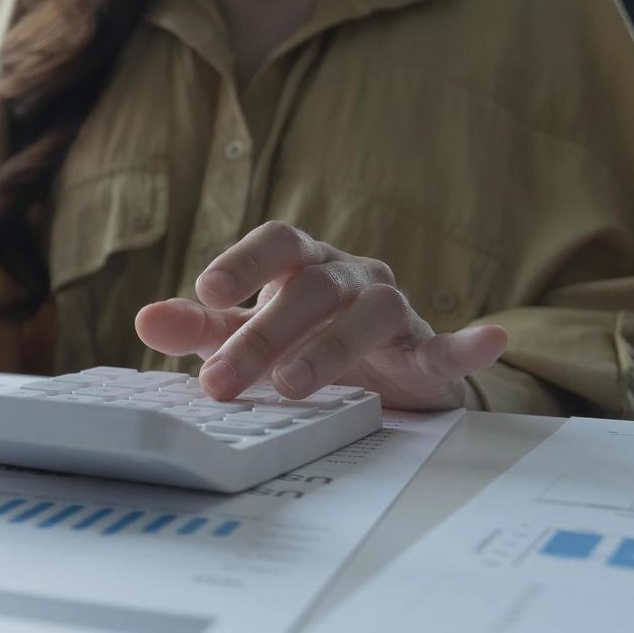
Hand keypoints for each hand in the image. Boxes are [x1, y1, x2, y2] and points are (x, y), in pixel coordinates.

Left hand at [133, 221, 506, 411]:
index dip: (244, 261)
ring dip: (330, 348)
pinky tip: (489, 339)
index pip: (277, 244)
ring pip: (370, 314)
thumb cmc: (303, 341)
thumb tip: (144, 319)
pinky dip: (470, 344)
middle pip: (312, 290)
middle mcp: (351, 277)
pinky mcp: (429, 352)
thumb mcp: (245, 334)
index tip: (207, 290)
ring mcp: (394, 311)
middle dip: (265, 334)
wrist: (384, 377)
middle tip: (223, 381)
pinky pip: (452, 343)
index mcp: (304, 264)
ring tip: (293, 387)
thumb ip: (199, 327)